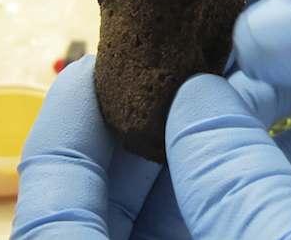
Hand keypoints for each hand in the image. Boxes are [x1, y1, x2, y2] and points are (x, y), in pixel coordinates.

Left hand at [11, 56, 290, 238]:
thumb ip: (240, 188)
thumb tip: (198, 100)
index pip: (50, 225)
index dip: (61, 139)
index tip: (92, 68)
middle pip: (95, 217)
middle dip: (123, 137)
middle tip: (157, 68)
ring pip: (150, 222)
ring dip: (171, 156)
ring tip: (198, 87)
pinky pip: (197, 232)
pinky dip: (210, 189)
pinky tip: (236, 140)